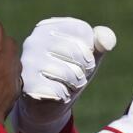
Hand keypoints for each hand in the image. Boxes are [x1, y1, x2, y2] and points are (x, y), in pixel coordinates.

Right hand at [16, 16, 116, 132]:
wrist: (46, 105)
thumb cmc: (69, 74)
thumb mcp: (88, 56)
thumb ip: (100, 42)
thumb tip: (106, 41)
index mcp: (48, 27)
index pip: (83, 32)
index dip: (90, 51)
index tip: (81, 59)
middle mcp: (34, 40)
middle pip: (77, 53)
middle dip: (84, 69)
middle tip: (74, 76)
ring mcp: (28, 62)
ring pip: (69, 73)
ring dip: (75, 84)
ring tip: (66, 85)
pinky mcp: (27, 84)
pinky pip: (59, 90)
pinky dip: (64, 96)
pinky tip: (54, 95)